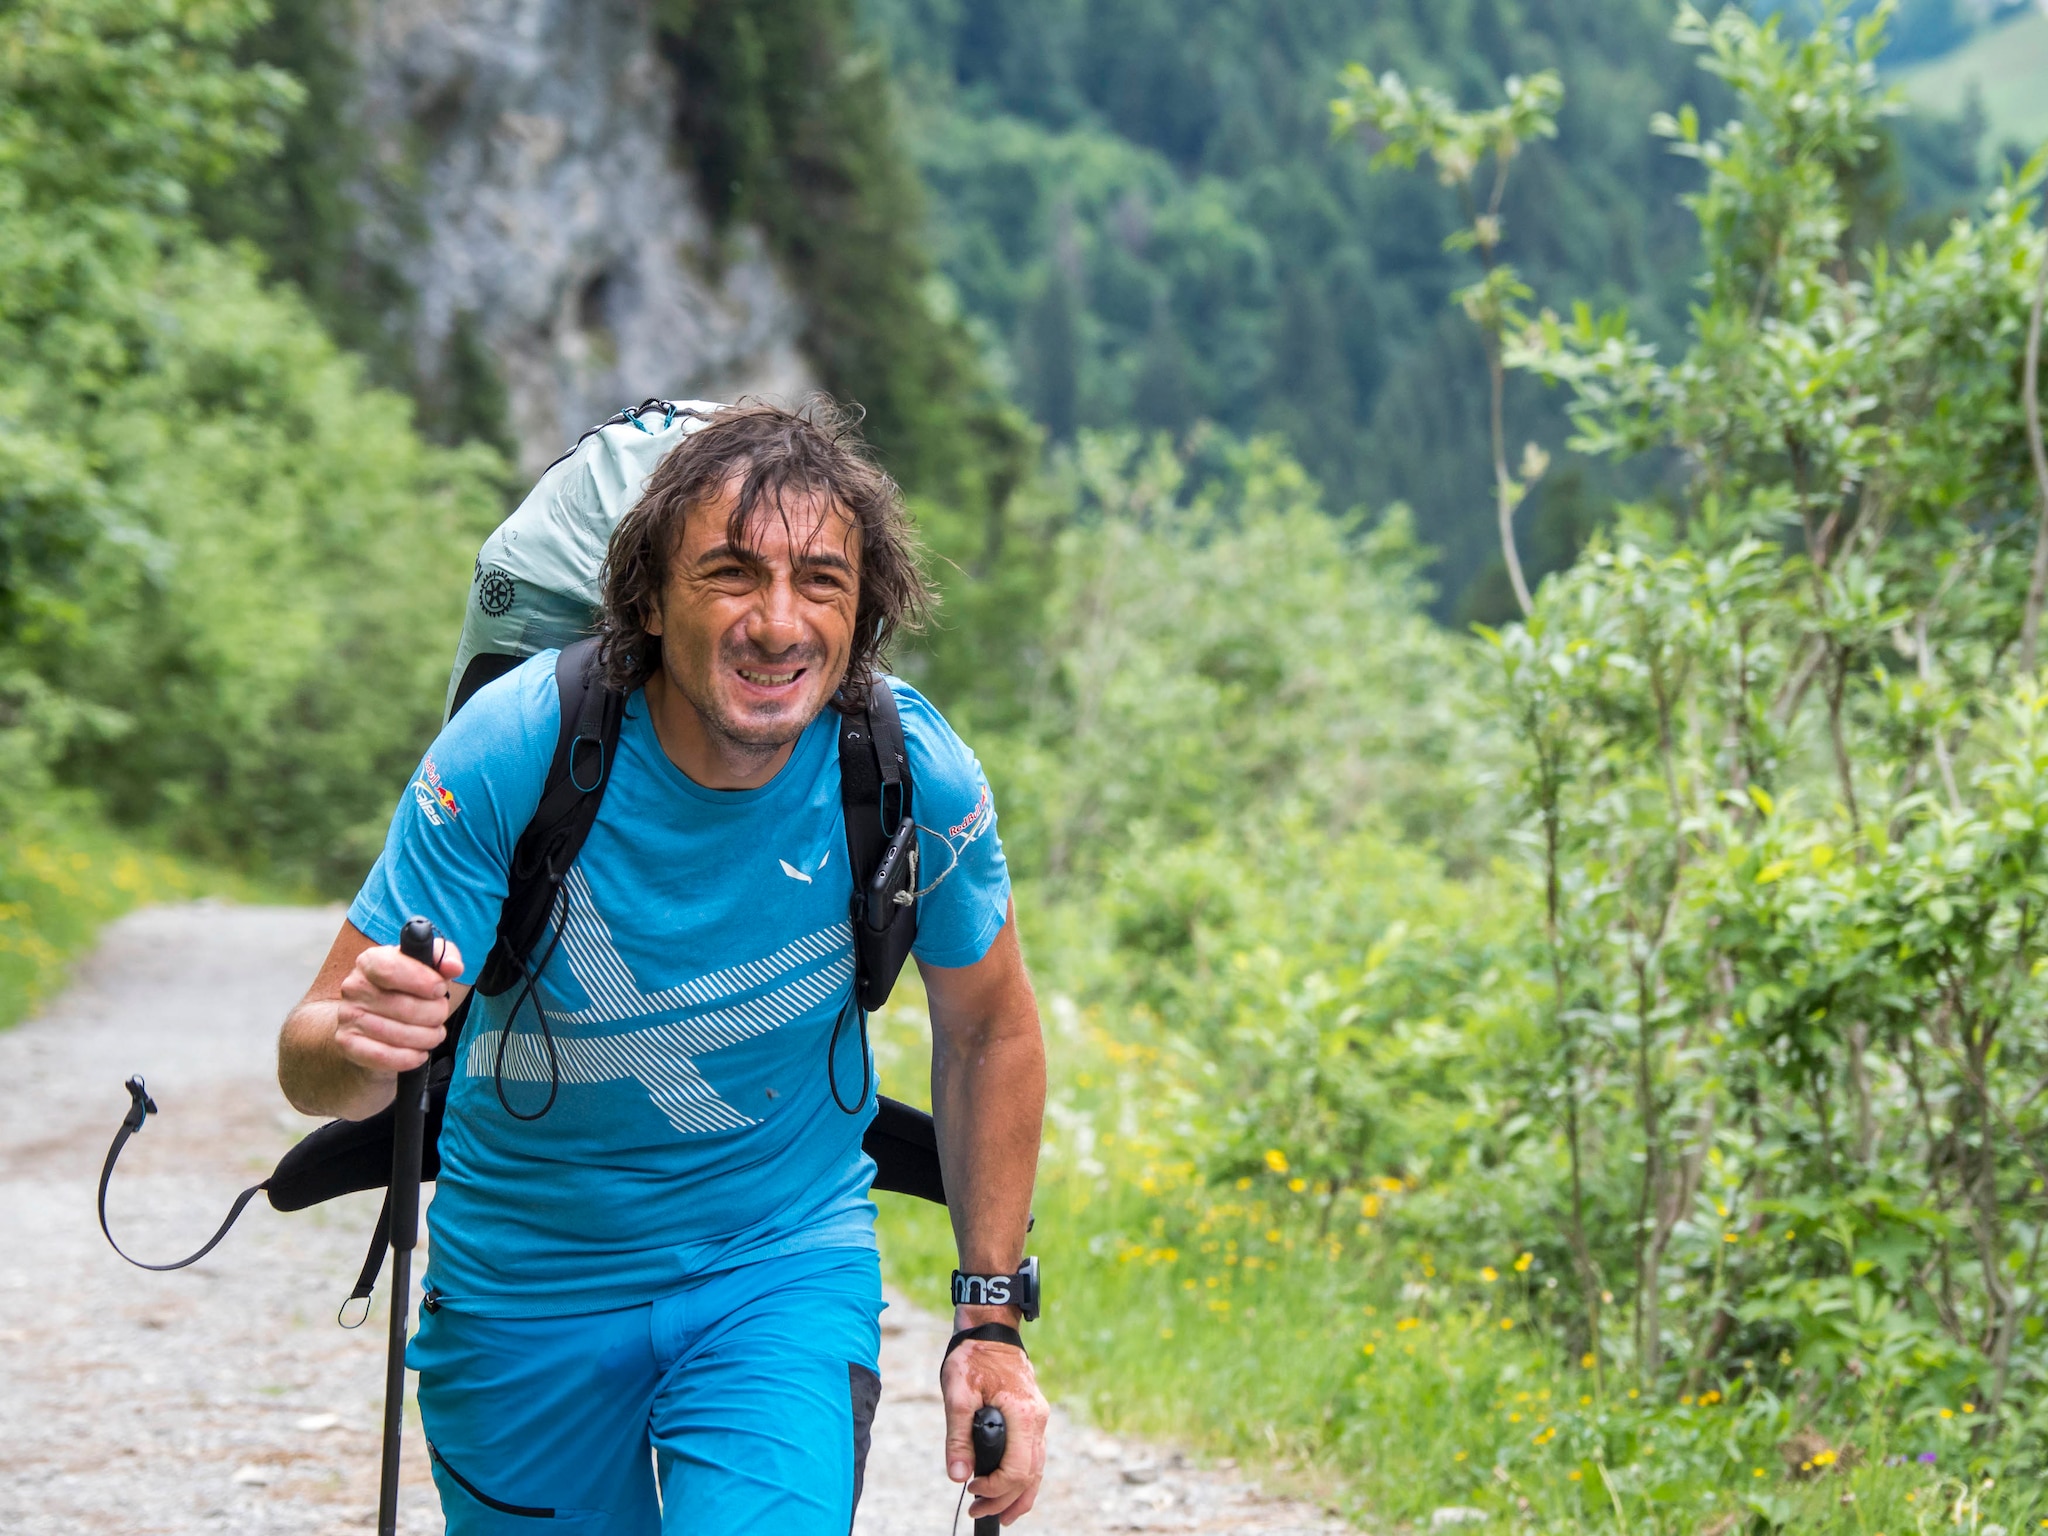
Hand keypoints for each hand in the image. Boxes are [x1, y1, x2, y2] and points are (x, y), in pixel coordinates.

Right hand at [333, 938, 463, 1077]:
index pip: (391, 969)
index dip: (422, 981)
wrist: (375, 1021)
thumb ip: (444, 958)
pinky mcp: (347, 1043)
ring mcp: (347, 1016)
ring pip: (398, 1034)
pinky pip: (383, 1056)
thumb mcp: (426, 967)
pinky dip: (408, 1058)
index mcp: (371, 961)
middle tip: (440, 1016)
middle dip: (434, 1014)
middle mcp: (354, 986)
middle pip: (404, 1006)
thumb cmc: (406, 990)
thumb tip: (453, 967)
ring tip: (433, 1035)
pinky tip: (418, 1054)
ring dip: (426, 1038)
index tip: (440, 990)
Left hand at [942, 1335, 1048, 1525]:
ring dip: (1018, 1494)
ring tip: (997, 1513)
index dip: (996, 1487)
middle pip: (1031, 1475)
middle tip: (978, 1511)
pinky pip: (1034, 1455)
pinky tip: (1009, 1488)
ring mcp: (1038, 1418)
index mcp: (1023, 1414)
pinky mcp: (1032, 1416)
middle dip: (1006, 1499)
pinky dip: (1023, 1477)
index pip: (1018, 1469)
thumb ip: (958, 1437)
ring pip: (1037, 1468)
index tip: (972, 1489)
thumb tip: (958, 1475)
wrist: (990, 1330)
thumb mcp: (958, 1395)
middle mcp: (1037, 1419)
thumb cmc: (973, 1357)